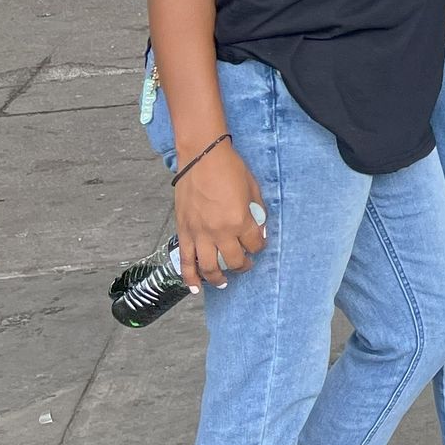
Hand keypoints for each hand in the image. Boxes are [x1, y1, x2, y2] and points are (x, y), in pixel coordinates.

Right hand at [174, 143, 266, 289]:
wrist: (202, 156)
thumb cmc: (230, 168)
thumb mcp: (253, 188)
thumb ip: (258, 212)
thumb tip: (260, 231)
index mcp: (239, 220)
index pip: (254, 244)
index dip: (259, 246)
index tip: (258, 244)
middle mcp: (219, 232)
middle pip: (232, 261)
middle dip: (242, 265)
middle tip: (245, 264)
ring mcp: (199, 234)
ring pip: (208, 268)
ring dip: (217, 279)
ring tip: (223, 282)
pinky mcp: (184, 232)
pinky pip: (185, 261)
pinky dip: (190, 277)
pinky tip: (196, 288)